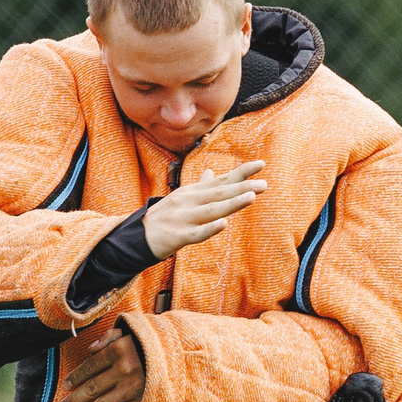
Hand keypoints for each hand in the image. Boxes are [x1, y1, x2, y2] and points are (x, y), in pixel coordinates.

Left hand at [60, 325, 144, 401]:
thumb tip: (89, 349)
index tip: (66, 386)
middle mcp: (125, 369)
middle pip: (92, 387)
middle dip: (74, 400)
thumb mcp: (130, 332)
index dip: (76, 377)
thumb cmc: (149, 344)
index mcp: (119, 349)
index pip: (90, 366)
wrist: (180, 356)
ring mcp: (134, 388)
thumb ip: (109, 337)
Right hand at [144, 159, 266, 259]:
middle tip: (264, 184)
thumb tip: (212, 172)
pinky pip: (197, 233)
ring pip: (212, 210)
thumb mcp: (182, 198)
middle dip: (243, 187)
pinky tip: (223, 224)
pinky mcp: (178, 236)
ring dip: (232, 203)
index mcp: (193, 192)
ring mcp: (184, 218)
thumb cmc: (164, 217)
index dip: (241, 172)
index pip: (221, 180)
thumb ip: (200, 186)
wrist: (137, 236)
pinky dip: (210, 228)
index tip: (261, 164)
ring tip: (251, 197)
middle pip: (220, 193)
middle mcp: (190, 201)